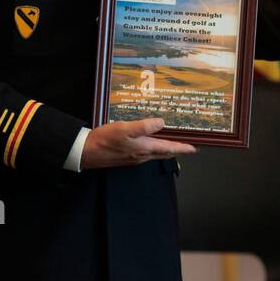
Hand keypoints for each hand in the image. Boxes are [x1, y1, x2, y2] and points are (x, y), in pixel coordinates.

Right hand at [80, 118, 195, 168]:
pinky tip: (150, 142)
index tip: (194, 148)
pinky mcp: (126, 157)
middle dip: (176, 150)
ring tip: (172, 143)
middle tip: (187, 146)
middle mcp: (141, 155)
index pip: (168, 149)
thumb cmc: (104, 140)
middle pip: (164, 153)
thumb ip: (144, 126)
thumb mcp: (125, 129)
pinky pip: (145, 153)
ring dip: (165, 149)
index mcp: (144, 149)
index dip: (182, 148)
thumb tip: (161, 123)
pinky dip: (153, 148)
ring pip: (155, 154)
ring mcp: (133, 157)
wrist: (86, 153)